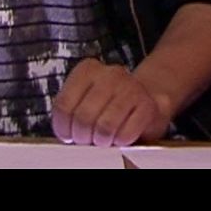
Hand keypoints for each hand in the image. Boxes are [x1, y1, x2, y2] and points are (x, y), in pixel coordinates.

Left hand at [50, 58, 173, 146]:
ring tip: (103, 139)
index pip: (63, 105)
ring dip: (101, 140)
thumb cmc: (110, 102)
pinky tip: (120, 136)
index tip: (68, 135)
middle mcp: (110, 74)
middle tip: (87, 139)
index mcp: (88, 70)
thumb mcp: (86, 99)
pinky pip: (125, 134)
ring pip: (104, 127)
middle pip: (83, 117)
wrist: (147, 96)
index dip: (63, 128)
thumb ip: (72, 111)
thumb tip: (65, 133)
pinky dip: (120, 141)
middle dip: (82, 136)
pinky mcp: (147, 105)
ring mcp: (131, 88)